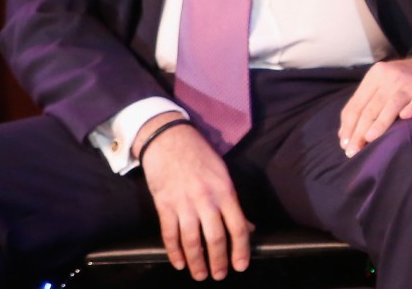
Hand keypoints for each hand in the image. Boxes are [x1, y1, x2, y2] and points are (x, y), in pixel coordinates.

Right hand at [133, 114, 252, 280]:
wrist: (168, 136)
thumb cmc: (198, 153)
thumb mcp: (221, 172)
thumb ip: (232, 201)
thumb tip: (246, 227)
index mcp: (224, 189)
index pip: (237, 226)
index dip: (241, 250)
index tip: (241, 265)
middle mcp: (205, 198)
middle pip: (215, 238)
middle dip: (218, 262)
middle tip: (219, 274)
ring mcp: (183, 202)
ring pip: (192, 241)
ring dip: (197, 262)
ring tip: (200, 274)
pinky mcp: (164, 203)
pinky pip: (170, 234)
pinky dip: (174, 252)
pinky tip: (179, 263)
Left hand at [338, 59, 411, 155]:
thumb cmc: (401, 83)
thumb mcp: (379, 86)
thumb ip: (363, 105)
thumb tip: (344, 134)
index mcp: (375, 76)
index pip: (357, 104)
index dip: (349, 125)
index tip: (344, 144)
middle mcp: (390, 78)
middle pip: (371, 108)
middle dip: (360, 131)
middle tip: (353, 151)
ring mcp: (409, 84)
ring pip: (390, 105)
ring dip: (379, 124)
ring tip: (369, 140)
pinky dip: (411, 109)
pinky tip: (405, 118)